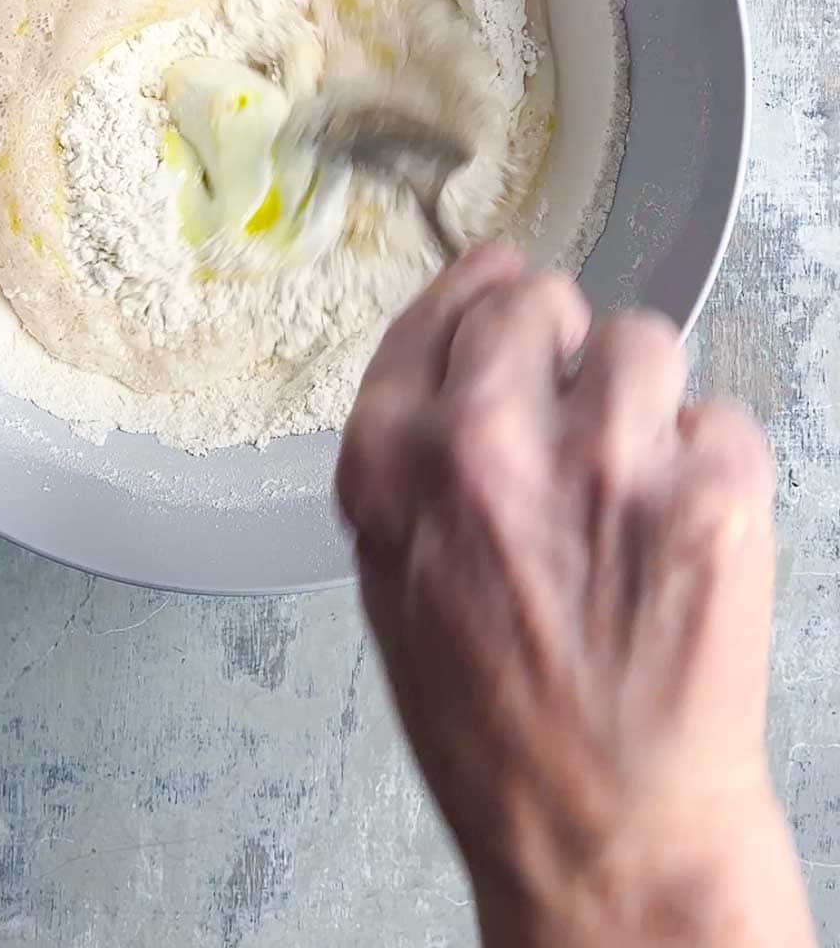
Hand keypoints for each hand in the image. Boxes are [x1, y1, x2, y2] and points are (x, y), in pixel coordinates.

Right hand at [337, 245, 813, 947]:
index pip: (439, 314)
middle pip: (537, 300)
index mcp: (396, 468)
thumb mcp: (395, 583)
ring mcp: (603, 464)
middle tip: (578, 407)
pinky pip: (721, 415)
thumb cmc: (497, 730)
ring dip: (645, 396)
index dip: (478, 292)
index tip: (501, 281)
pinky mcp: (709, 494)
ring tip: (638, 478)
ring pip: (640, 339)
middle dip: (560, 341)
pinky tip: (686, 530)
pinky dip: (713, 463)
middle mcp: (488, 448)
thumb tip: (454, 352)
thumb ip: (411, 458)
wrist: (606, 835)